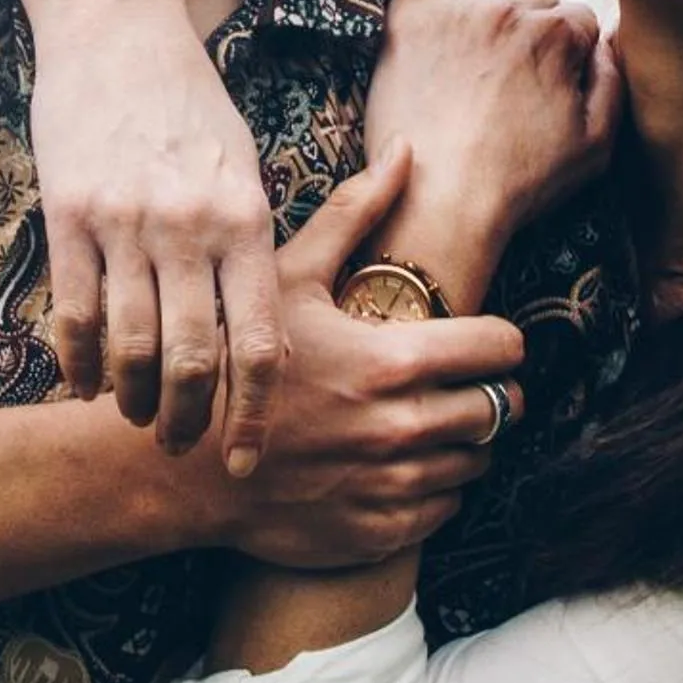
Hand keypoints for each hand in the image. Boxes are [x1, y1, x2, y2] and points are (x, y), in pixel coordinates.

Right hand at [20, 0, 285, 472]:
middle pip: (196, 356)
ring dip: (134, 398)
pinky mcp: (67, 215)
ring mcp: (123, 223)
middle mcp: (189, 227)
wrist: (116, 28)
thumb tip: (263, 327)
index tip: (248, 456)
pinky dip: (78, 361)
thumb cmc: (190, 104)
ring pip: (130, 344)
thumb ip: (255, 243)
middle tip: (186, 449)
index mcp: (245, 218)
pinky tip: (84, 384)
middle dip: (193, 419)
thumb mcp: (245, 164)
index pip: (260, 340)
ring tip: (138, 421)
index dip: (255, 411)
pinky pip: (72, 311)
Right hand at [167, 153, 526, 568]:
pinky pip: (445, 509)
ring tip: (427, 423)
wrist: (181, 467)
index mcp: (392, 360)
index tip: (486, 343)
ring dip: (464, 441)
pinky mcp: (379, 532)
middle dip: (490, 393)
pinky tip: (398, 465)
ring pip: (477, 461)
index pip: (501, 349)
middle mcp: (403, 427)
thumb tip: (404, 150)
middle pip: (500, 409)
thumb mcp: (286, 280)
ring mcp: (392, 485)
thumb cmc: (232, 361)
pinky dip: (434, 488)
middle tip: (462, 384)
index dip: (501, 342)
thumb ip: (354, 214)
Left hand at [364, 0, 622, 298]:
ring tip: (482, 26)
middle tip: (513, 64)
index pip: (579, 18)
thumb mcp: (595, 145)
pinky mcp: (409, 17)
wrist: (441, 201)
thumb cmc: (516, 182)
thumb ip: (613, 83)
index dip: (569, 49)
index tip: (551, 75)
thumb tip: (610, 43)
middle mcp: (510, 11)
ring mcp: (456, 8)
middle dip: (532, 21)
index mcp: (558, 36)